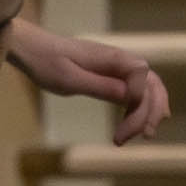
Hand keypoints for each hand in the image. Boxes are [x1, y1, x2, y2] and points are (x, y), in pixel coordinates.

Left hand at [15, 23, 176, 143]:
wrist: (33, 49)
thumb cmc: (46, 63)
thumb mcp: (69, 80)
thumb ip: (100, 86)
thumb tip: (129, 96)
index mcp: (113, 59)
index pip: (142, 81)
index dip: (139, 107)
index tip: (121, 130)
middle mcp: (120, 60)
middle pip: (152, 84)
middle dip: (152, 111)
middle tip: (145, 136)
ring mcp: (117, 66)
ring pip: (147, 86)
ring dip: (150, 110)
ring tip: (146, 135)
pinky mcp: (110, 73)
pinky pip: (135, 88)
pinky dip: (142, 105)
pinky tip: (140, 122)